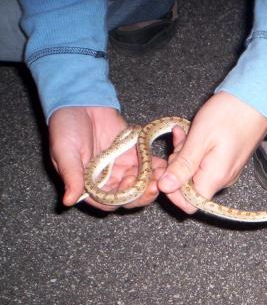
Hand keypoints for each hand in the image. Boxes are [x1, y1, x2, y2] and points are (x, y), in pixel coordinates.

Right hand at [49, 106, 165, 210]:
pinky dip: (157, 167)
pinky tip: (164, 164)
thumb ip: (71, 176)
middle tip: (154, 185)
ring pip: (141, 183)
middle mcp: (108, 181)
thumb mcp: (64, 152)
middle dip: (142, 193)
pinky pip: (148, 166)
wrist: (81, 102)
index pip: (107, 202)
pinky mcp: (135, 156)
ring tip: (162, 174)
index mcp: (89, 185)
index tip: (129, 186)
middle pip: (129, 196)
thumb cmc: (65, 127)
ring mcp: (123, 169)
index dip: (120, 199)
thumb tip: (67, 202)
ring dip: (153, 181)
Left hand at [158, 92, 266, 212]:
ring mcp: (226, 171)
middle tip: (176, 143)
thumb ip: (183, 166)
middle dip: (176, 167)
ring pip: (195, 173)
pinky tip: (189, 134)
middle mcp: (222, 180)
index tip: (165, 169)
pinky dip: (193, 150)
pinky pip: (204, 163)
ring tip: (182, 133)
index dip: (172, 191)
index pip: (189, 204)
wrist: (256, 99)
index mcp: (215, 178)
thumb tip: (165, 187)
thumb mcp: (199, 138)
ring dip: (184, 155)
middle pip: (190, 188)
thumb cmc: (230, 115)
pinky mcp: (226, 161)